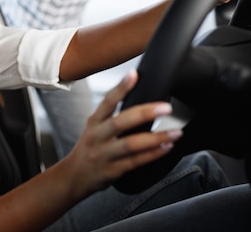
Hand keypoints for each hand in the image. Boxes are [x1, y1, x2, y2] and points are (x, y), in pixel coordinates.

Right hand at [61, 70, 182, 195]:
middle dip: (145, 113)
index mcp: (94, 122)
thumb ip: (110, 113)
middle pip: (120, 122)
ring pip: (131, 144)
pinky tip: (166, 148)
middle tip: (166, 108)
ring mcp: (104, 154)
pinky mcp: (112, 171)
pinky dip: (153, 154)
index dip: (120, 88)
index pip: (107, 101)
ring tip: (175, 133)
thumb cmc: (90, 147)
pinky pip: (135, 162)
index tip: (134, 74)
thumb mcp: (94, 127)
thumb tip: (134, 94)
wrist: (74, 176)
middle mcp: (97, 136)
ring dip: (156, 138)